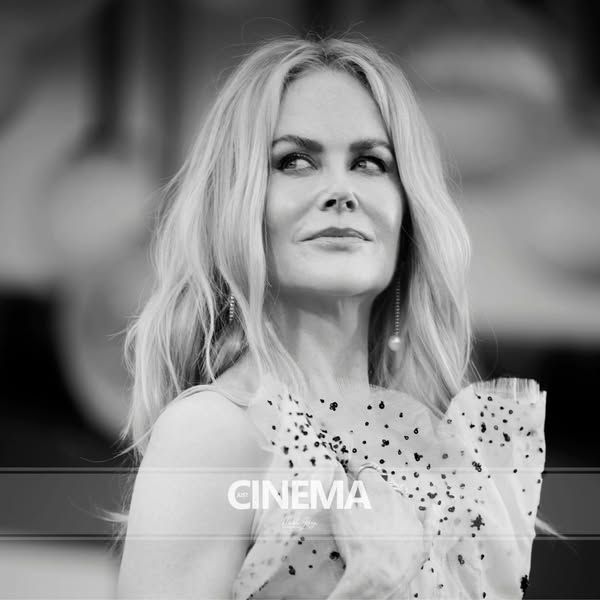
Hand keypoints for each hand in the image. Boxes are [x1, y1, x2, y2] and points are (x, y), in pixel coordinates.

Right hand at [326, 462, 428, 597]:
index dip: (355, 469)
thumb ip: (338, 484)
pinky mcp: (422, 540)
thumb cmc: (355, 541)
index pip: (366, 471)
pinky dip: (430, 514)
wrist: (378, 576)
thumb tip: (336, 466)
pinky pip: (429, 522)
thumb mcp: (338, 509)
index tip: (348, 468)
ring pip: (404, 503)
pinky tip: (433, 508)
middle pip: (385, 487)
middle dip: (373, 488)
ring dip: (394, 502)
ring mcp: (413, 520)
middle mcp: (399, 499)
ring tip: (382, 511)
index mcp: (378, 489)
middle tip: (360, 497)